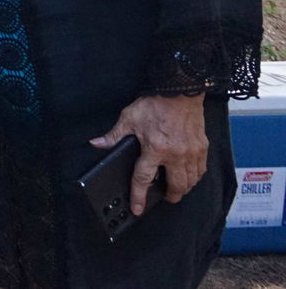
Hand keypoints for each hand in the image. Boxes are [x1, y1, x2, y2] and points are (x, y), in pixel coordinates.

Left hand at [91, 93, 206, 213]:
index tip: (137, 209)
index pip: (144, 179)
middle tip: (164, 198)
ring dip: (183, 188)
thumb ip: (114, 135)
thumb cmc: (155, 104)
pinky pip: (201, 170)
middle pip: (175, 186)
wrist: (179, 91)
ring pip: (191, 181)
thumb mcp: (128, 118)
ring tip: (175, 189)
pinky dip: (195, 177)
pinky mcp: (202, 148)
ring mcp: (192, 152)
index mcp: (155, 148)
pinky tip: (189, 176)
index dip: (139, 196)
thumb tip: (97, 144)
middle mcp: (176, 154)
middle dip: (169, 196)